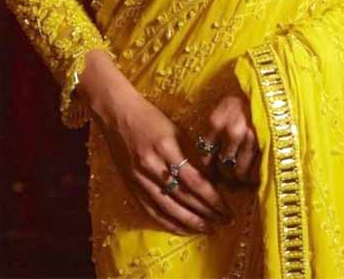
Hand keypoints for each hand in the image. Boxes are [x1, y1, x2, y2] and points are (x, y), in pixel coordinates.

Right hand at [78, 51, 234, 235]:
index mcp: (167, 147)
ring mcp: (140, 178)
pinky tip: (183, 229)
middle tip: (224, 221)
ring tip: (209, 229)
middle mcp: (153, 165)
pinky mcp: (131, 186)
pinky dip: (169, 223)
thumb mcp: (175, 129)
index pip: (195, 180)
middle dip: (206, 213)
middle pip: (183, 197)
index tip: (226, 207)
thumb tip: (211, 178)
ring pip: (169, 208)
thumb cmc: (150, 117)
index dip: (212, 198)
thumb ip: (190, 153)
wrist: (117, 115)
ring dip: (191, 222)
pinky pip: (152, 210)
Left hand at [196, 91, 260, 189]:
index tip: (213, 166)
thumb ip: (214, 128)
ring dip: (239, 175)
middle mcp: (232, 131)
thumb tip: (207, 156)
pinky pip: (257, 171)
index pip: (205, 155)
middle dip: (225, 172)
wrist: (269, 87)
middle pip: (223, 167)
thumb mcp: (222, 106)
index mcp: (216, 121)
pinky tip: (254, 170)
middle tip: (229, 171)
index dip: (209, 165)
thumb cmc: (242, 97)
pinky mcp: (268, 144)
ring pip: (240, 173)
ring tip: (241, 172)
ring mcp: (252, 139)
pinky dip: (254, 175)